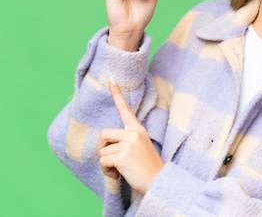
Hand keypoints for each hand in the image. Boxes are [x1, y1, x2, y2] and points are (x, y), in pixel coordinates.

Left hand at [97, 79, 163, 195]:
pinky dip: (107, 171)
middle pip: (104, 134)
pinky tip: (118, 175)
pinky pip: (103, 160)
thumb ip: (125, 143)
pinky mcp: (123, 155)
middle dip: (102, 149)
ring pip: (102, 150)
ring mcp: (129, 143)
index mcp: (138, 130)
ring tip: (119, 170)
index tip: (110, 79)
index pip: (125, 109)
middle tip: (112, 161)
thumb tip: (105, 146)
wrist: (159, 182)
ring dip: (106, 163)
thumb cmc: (147, 169)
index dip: (117, 94)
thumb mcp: (139, 149)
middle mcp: (134, 133)